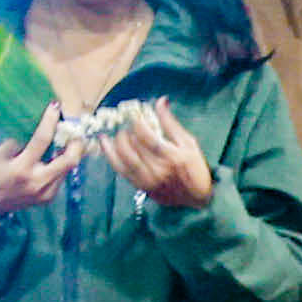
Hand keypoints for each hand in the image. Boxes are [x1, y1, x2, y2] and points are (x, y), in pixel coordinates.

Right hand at [0, 109, 89, 219]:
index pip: (42, 140)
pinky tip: (55, 156)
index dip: (50, 121)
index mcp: (21, 169)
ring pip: (68, 169)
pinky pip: (61, 177)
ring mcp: (45, 193)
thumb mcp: (2, 153)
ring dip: (70, 153)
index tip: (55, 106)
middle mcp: (37, 182)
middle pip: (70, 160)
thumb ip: (24, 141)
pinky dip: (61, 165)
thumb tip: (42, 126)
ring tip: (66, 139)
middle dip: (76, 142)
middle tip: (74, 128)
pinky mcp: (48, 199)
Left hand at [94, 106, 212, 209]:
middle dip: (127, 131)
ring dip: (116, 142)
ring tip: (116, 133)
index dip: (137, 123)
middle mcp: (158, 170)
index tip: (135, 115)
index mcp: (172, 157)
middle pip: (134, 146)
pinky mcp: (140, 187)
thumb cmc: (195, 168)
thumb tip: (160, 101)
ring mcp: (147, 180)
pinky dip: (111, 156)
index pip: (147, 137)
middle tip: (127, 123)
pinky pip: (121, 170)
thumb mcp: (188, 143)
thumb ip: (171, 123)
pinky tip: (105, 144)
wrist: (195, 200)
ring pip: (123, 158)